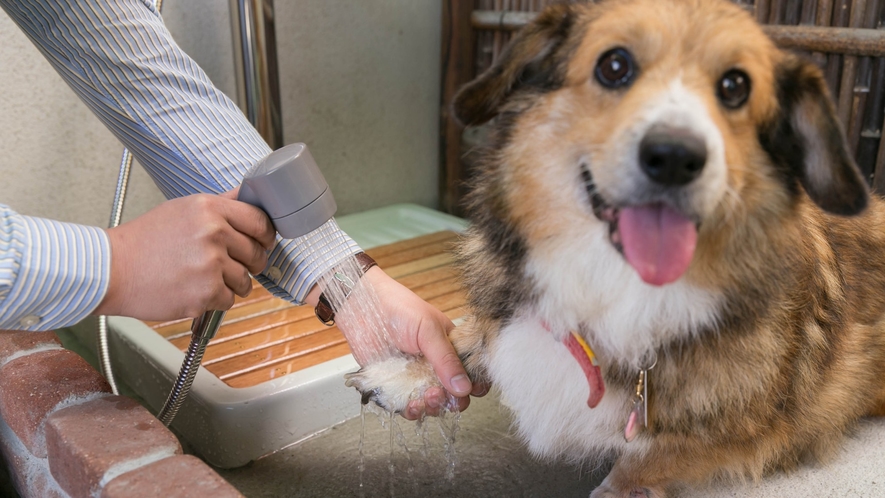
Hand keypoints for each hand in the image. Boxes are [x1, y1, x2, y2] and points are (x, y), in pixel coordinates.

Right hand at [94, 190, 274, 320]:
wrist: (112, 270)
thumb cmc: (144, 241)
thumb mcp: (182, 209)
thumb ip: (220, 204)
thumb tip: (249, 195)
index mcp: (209, 209)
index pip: (260, 221)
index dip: (265, 235)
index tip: (262, 242)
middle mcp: (213, 233)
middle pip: (257, 253)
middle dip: (250, 263)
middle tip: (232, 264)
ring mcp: (210, 264)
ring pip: (245, 281)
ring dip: (231, 284)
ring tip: (205, 278)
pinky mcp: (205, 293)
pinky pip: (229, 300)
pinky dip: (215, 300)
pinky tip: (194, 290)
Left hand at [309, 267, 487, 418]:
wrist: (362, 306)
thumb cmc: (399, 309)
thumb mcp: (428, 330)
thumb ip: (446, 359)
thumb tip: (464, 387)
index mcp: (450, 348)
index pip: (471, 372)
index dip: (474, 384)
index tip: (471, 390)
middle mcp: (435, 365)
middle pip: (453, 393)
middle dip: (453, 400)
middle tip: (444, 395)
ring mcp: (415, 377)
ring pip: (431, 404)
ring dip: (433, 407)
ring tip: (426, 398)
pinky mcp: (394, 386)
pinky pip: (407, 406)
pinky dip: (411, 411)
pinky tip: (410, 405)